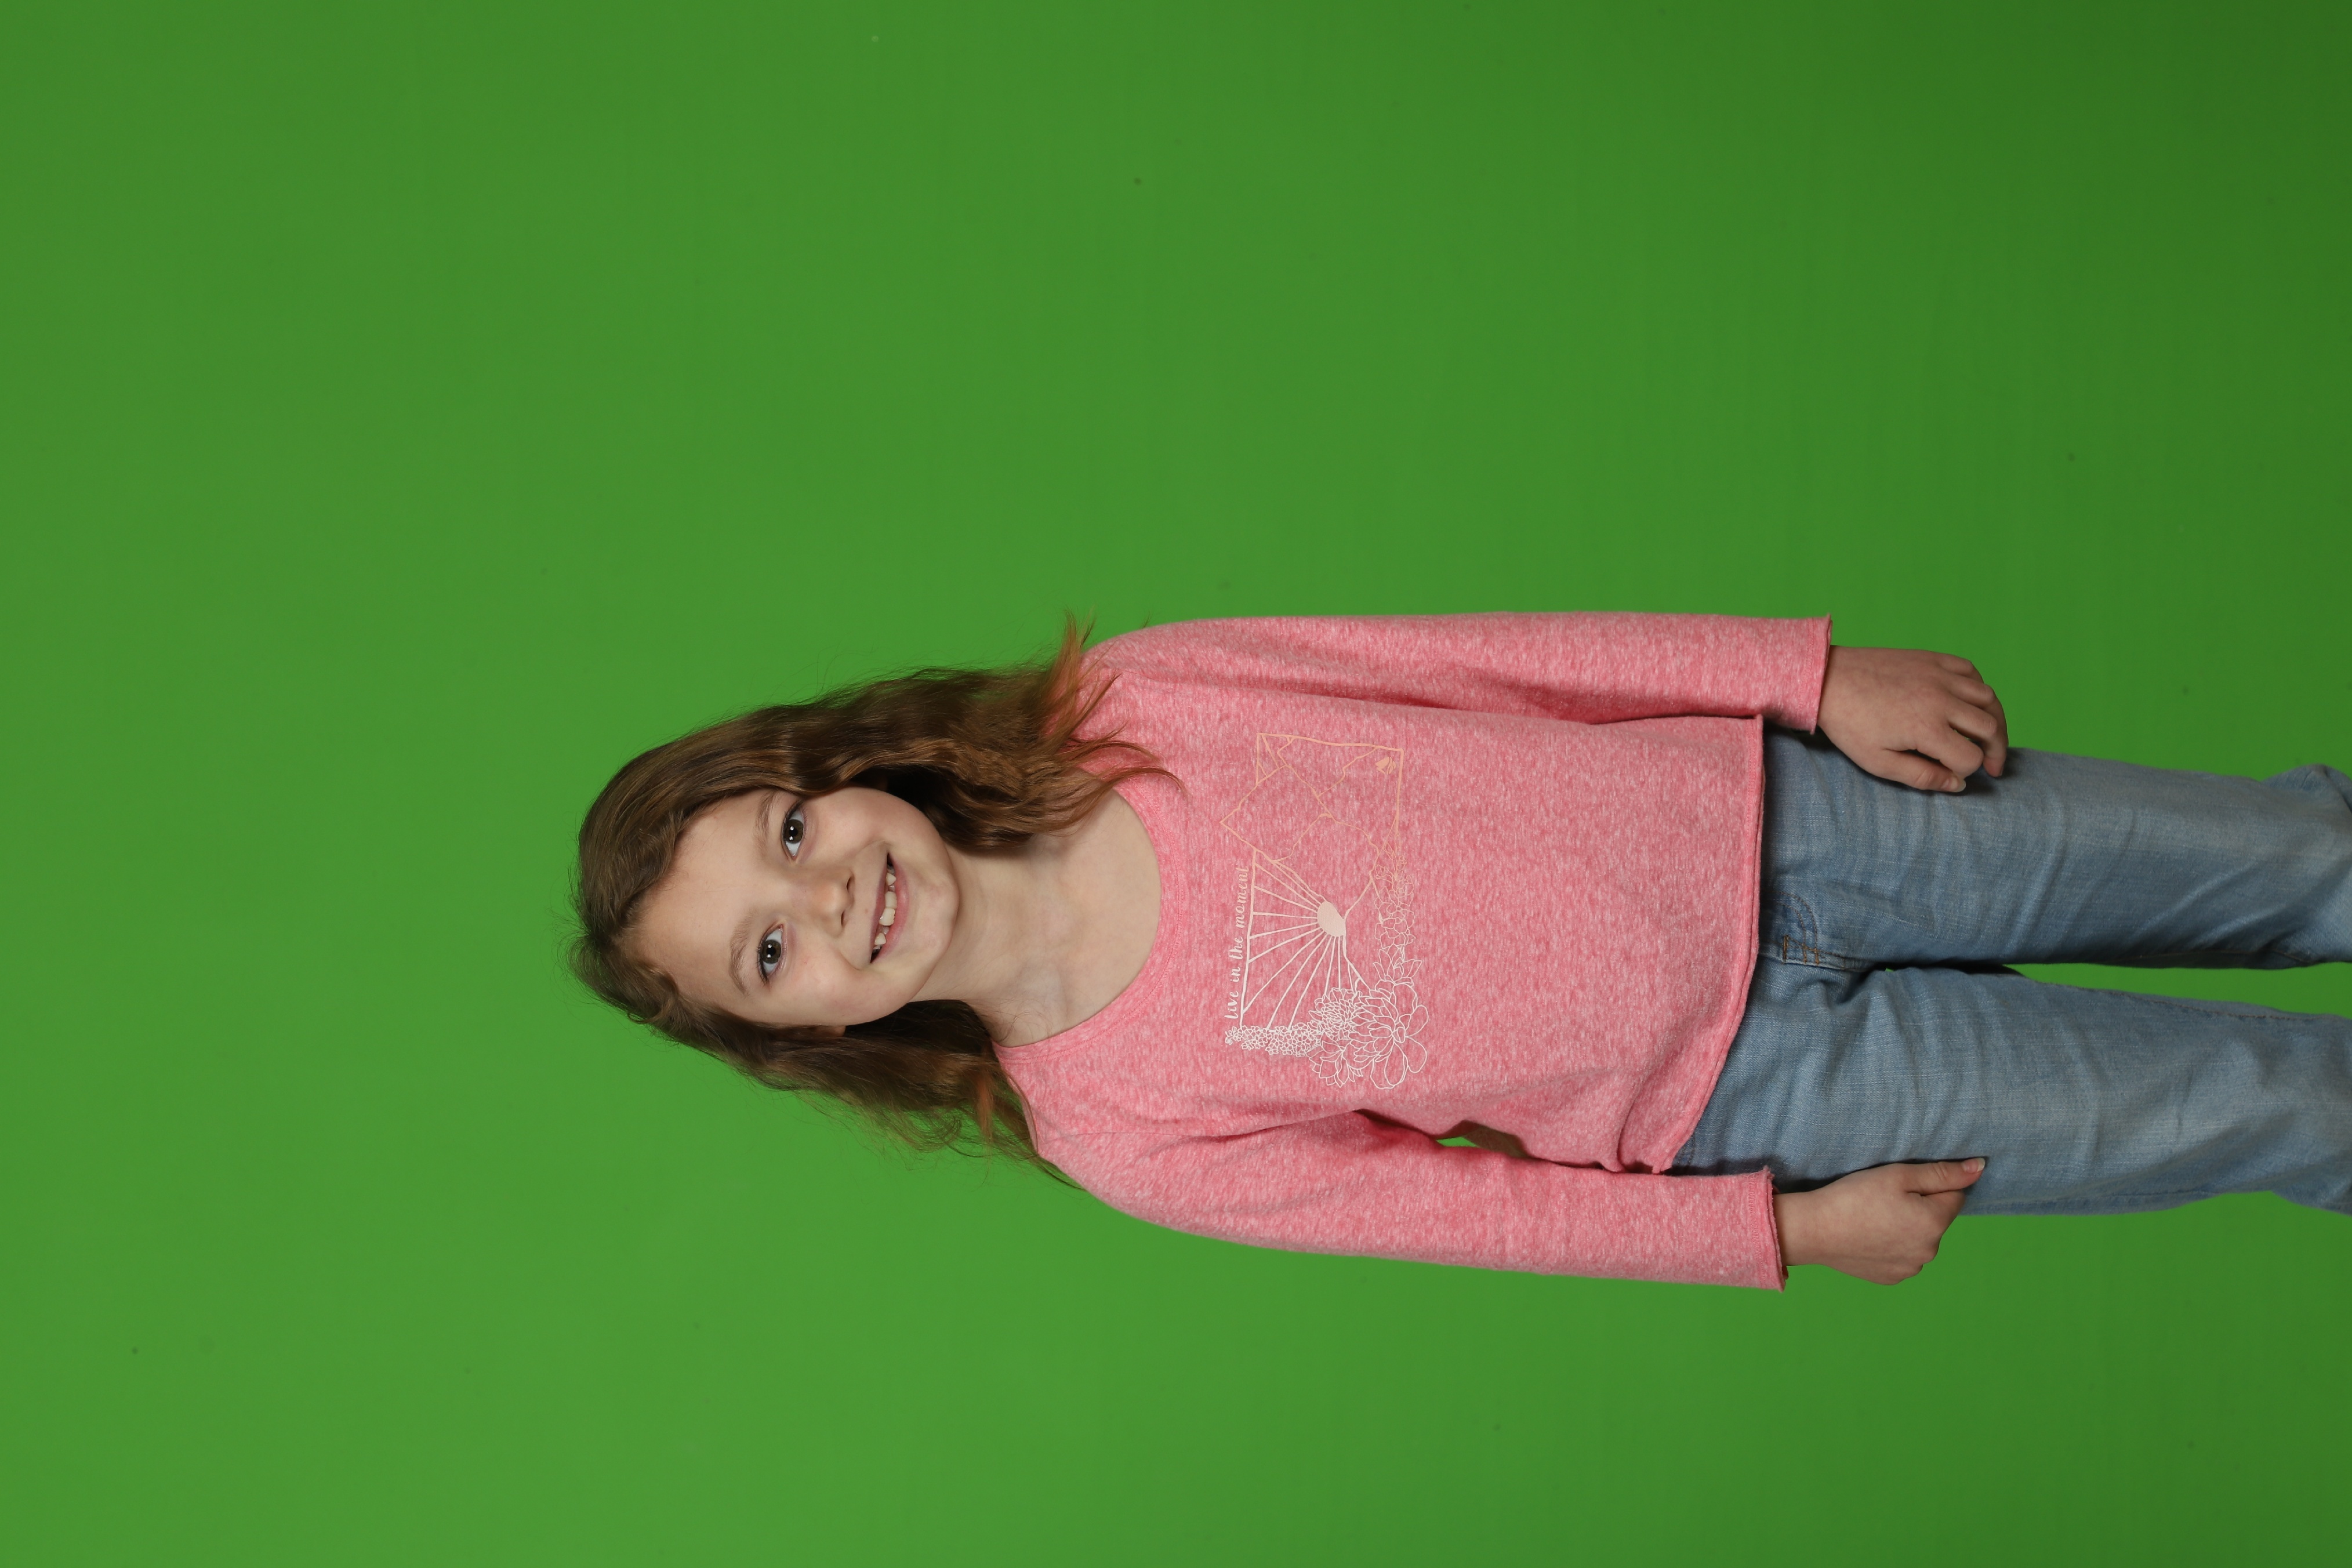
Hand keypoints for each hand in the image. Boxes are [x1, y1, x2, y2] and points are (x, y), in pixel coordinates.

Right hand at [1773, 1159, 1984, 1283]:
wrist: (1814, 1231)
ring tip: (1874, 1218)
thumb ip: (1942, 1173)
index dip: (1930, 1184)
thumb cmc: (1854, 1197)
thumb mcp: (1898, 1175)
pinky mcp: (1891, 1278)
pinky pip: (1903, 1256)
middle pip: (1937, 1219)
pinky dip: (1892, 1246)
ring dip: (1907, 1228)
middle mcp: (1929, 1251)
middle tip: (1884, 1199)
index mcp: (1935, 1223)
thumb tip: (1980, 1168)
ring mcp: (1911, 1269)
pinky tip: (1869, 1236)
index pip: (1954, 1196)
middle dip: (1920, 1207)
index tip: (1901, 1184)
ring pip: (1920, 1239)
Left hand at [1818, 645, 2008, 791]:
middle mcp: (1941, 699)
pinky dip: (1978, 688)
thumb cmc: (1849, 724)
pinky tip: (1970, 703)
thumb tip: (1958, 784)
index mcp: (1927, 728)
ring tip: (1988, 736)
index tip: (1954, 774)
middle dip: (1995, 750)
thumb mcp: (1878, 762)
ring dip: (1994, 719)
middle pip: (1990, 727)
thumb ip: (1921, 777)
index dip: (1967, 771)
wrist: (1828, 680)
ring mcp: (1939, 675)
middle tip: (1993, 764)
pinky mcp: (1932, 658)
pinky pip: (1970, 670)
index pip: (1971, 757)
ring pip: (1987, 697)